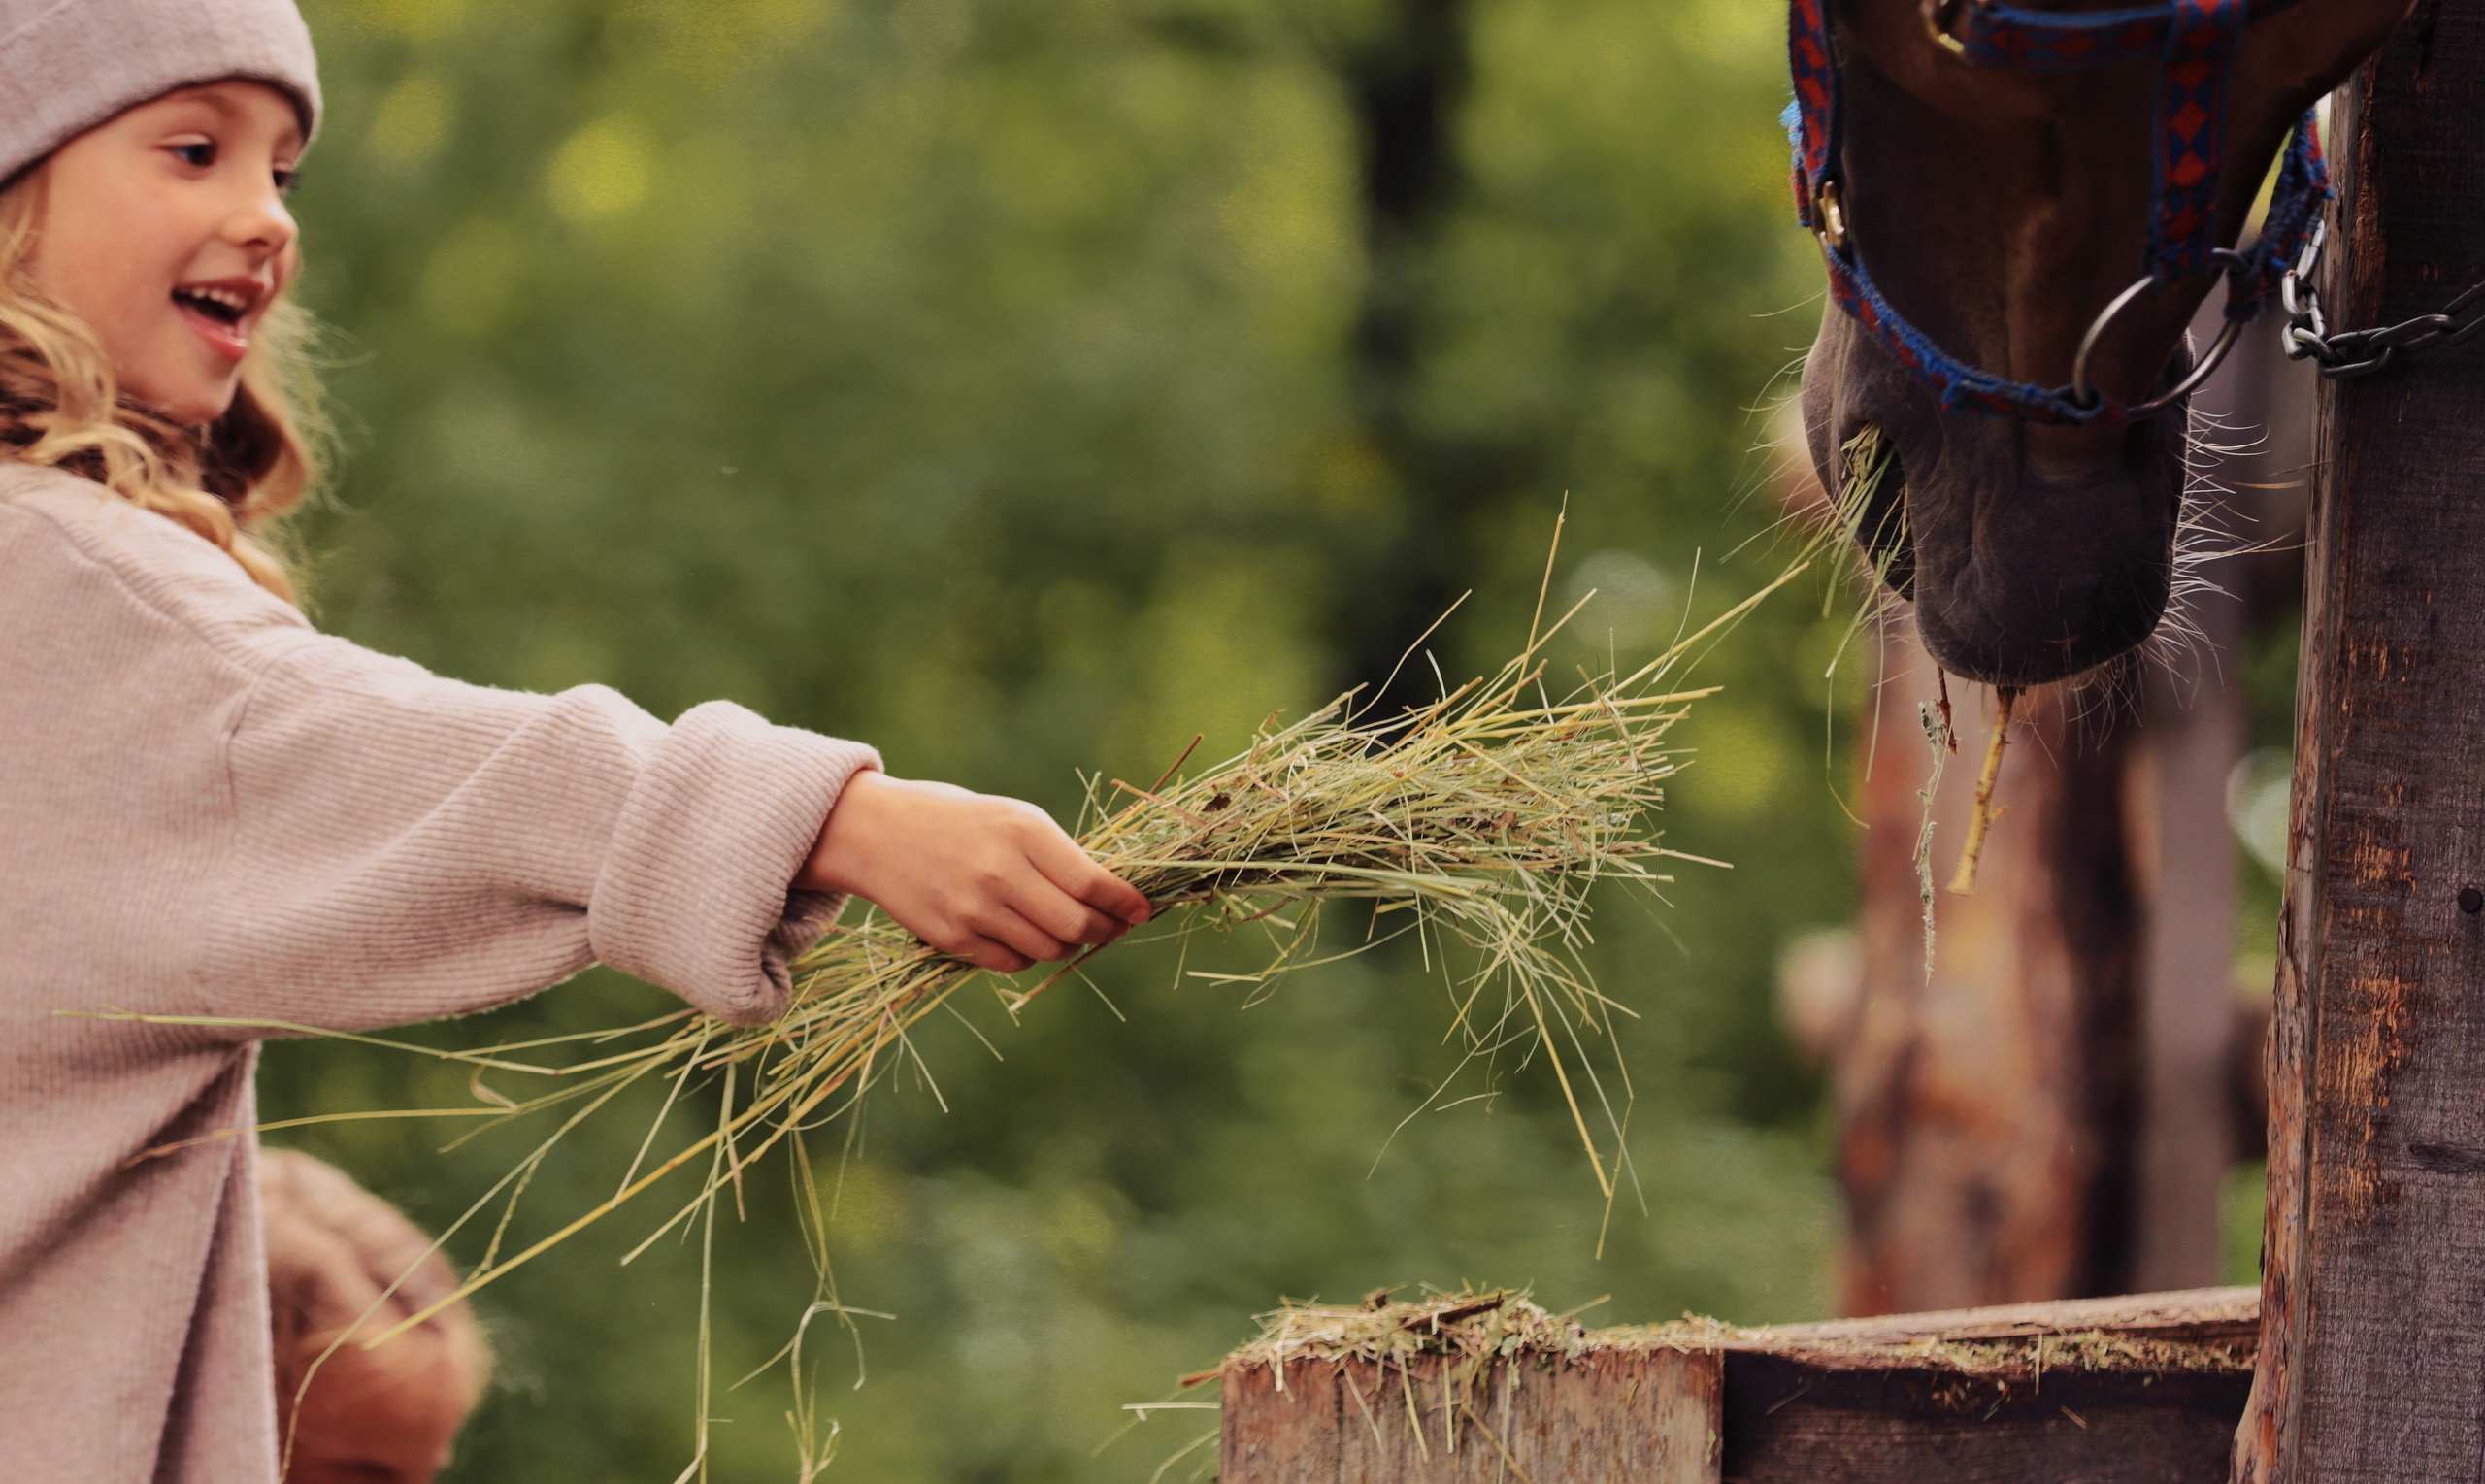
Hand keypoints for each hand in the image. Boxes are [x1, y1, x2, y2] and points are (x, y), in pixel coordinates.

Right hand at [796, 770, 1151, 972]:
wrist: (874, 830)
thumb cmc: (957, 819)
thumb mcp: (1012, 818)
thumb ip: (1057, 855)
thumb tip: (1112, 897)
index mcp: (1022, 831)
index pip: (1092, 882)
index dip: (1125, 903)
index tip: (1142, 910)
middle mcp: (1000, 872)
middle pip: (1076, 925)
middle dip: (1105, 930)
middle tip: (1112, 926)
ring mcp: (974, 909)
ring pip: (1048, 949)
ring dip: (1069, 945)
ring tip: (1070, 930)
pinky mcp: (952, 937)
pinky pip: (1013, 961)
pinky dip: (1031, 954)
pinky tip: (1028, 935)